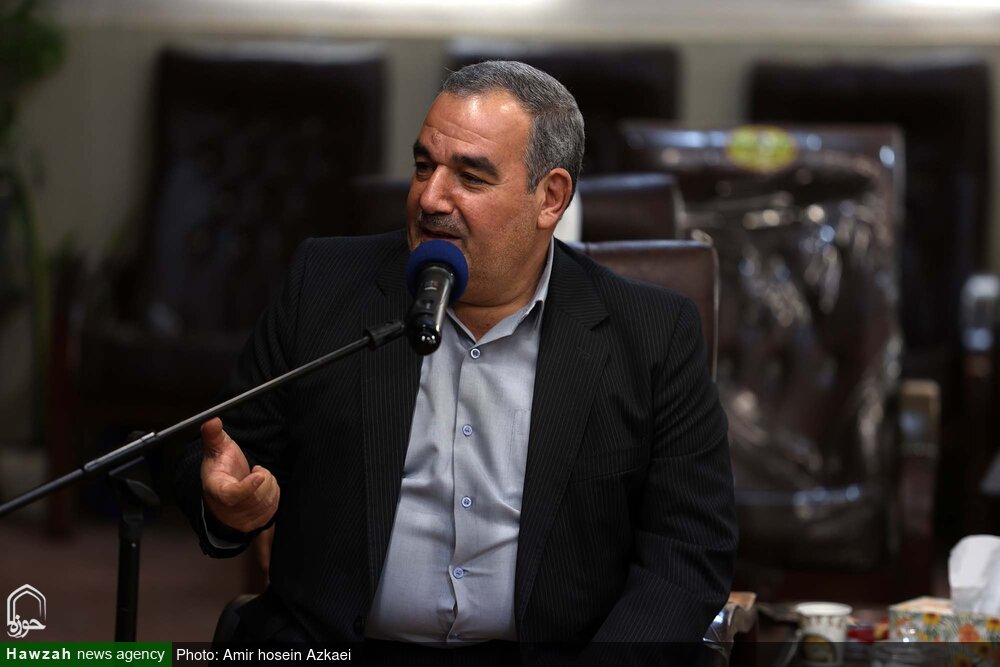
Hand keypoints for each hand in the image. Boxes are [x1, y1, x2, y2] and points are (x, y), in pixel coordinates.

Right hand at [200, 417, 279, 532]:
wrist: (222, 492)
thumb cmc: (220, 468)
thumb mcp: (216, 449)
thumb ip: (214, 435)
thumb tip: (212, 420)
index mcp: (216, 490)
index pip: (232, 494)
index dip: (247, 487)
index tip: (259, 474)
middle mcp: (227, 509)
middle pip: (257, 495)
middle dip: (262, 477)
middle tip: (254, 469)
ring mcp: (242, 519)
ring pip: (268, 500)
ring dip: (268, 484)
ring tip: (255, 479)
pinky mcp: (255, 524)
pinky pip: (274, 507)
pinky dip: (272, 494)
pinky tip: (261, 489)